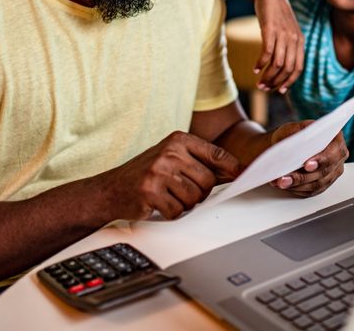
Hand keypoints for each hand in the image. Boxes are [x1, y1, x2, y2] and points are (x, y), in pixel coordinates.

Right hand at [100, 131, 242, 220]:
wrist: (110, 189)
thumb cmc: (146, 174)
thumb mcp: (172, 159)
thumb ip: (200, 162)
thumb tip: (234, 171)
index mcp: (178, 140)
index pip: (216, 154)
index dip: (232, 167)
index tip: (243, 174)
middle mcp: (169, 152)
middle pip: (208, 181)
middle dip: (200, 192)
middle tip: (182, 191)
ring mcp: (159, 171)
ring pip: (195, 198)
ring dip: (184, 204)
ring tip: (168, 196)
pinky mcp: (151, 192)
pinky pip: (178, 211)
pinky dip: (171, 213)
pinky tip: (158, 204)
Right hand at [252, 0, 303, 93]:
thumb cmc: (277, 14)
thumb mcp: (287, 30)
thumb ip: (288, 46)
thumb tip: (282, 65)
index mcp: (300, 41)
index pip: (298, 68)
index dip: (289, 82)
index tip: (279, 91)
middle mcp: (293, 39)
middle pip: (287, 69)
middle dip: (275, 82)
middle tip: (264, 88)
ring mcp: (282, 35)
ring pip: (277, 63)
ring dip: (267, 76)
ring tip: (258, 83)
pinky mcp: (270, 30)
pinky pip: (266, 52)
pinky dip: (260, 63)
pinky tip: (254, 69)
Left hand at [267, 121, 348, 196]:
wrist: (287, 145)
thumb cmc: (293, 134)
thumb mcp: (294, 127)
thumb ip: (298, 133)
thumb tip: (297, 144)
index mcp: (336, 139)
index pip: (335, 152)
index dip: (322, 160)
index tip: (306, 165)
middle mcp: (337, 157)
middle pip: (325, 172)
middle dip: (303, 176)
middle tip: (286, 177)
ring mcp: (332, 172)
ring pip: (317, 184)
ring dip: (297, 185)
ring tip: (281, 182)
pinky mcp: (322, 184)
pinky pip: (311, 191)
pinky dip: (296, 189)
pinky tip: (285, 185)